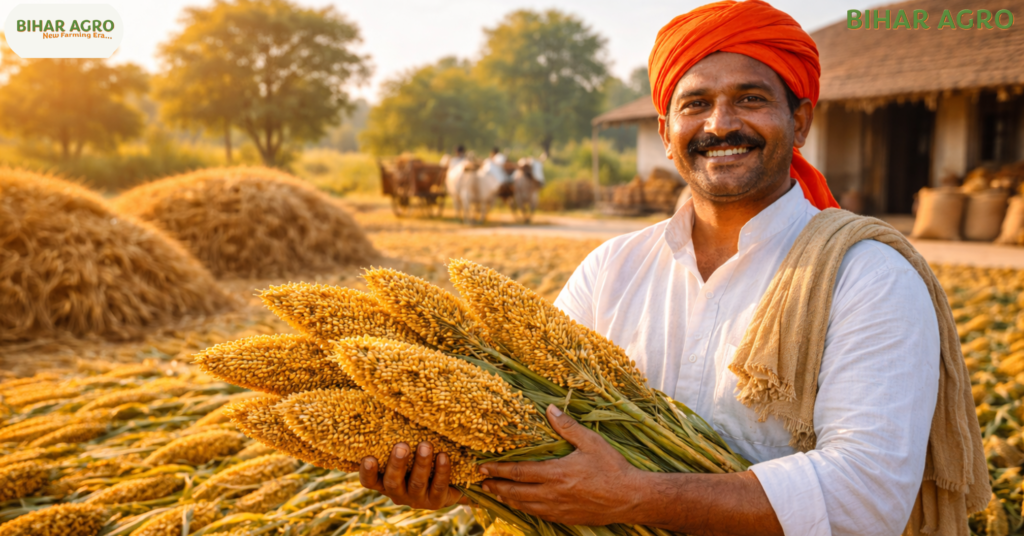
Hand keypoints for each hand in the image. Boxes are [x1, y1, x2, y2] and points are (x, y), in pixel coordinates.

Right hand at [359, 442, 467, 509]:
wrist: (445, 485)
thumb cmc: (416, 461)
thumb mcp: (405, 454)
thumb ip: (396, 440)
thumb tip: (392, 407)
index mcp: (384, 481)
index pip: (369, 481)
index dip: (367, 472)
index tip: (368, 458)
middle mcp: (398, 493)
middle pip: (393, 482)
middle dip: (397, 464)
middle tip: (402, 446)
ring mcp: (416, 499)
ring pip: (417, 483)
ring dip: (421, 464)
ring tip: (426, 445)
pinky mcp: (436, 501)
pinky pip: (438, 486)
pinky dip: (442, 471)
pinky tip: (443, 456)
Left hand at [478, 405, 642, 525]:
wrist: (630, 498)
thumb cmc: (612, 468)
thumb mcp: (591, 442)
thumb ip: (567, 427)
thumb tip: (550, 409)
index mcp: (556, 474)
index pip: (519, 472)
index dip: (498, 469)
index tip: (482, 466)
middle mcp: (553, 494)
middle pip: (516, 492)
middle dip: (497, 486)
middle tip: (481, 481)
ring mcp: (558, 509)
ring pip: (525, 506)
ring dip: (507, 499)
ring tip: (496, 492)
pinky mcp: (566, 518)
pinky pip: (538, 515)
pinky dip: (524, 509)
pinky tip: (521, 505)